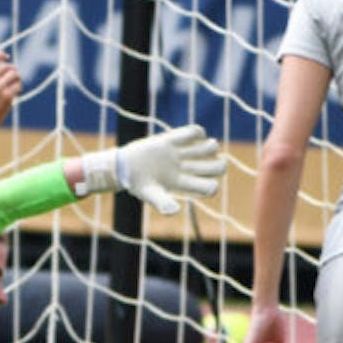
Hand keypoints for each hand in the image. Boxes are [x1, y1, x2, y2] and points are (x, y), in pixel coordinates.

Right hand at [0, 50, 20, 129]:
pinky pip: (18, 85)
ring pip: (15, 74)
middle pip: (8, 67)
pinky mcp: (6, 96)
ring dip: (17, 79)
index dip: (1, 54)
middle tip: (12, 78)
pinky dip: (18, 88)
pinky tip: (15, 92)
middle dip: (12, 71)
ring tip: (14, 85)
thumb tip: (5, 56)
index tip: (6, 57)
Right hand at [77, 124, 224, 213]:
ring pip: (210, 148)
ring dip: (210, 146)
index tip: (201, 183)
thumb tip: (175, 211)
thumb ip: (162, 203)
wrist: (123, 167)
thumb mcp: (150, 194)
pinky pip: (194, 132)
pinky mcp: (173, 139)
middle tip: (209, 162)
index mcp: (184, 183)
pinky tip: (186, 137)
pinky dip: (196, 132)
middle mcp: (187, 168)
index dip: (211, 186)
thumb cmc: (137, 184)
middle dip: (219, 165)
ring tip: (202, 145)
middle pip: (218, 168)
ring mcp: (182, 153)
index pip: (210, 187)